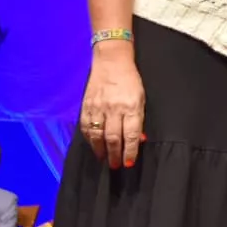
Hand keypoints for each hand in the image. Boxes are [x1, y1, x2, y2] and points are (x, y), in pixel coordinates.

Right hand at [82, 46, 145, 169]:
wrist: (111, 61)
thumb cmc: (131, 81)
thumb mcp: (140, 98)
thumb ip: (138, 119)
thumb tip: (138, 140)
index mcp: (131, 106)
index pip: (130, 135)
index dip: (129, 151)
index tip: (129, 163)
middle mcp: (114, 109)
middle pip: (113, 138)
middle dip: (115, 155)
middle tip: (116, 166)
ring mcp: (98, 107)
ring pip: (97, 136)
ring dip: (100, 151)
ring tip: (104, 159)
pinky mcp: (86, 105)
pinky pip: (87, 127)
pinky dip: (90, 139)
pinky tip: (94, 145)